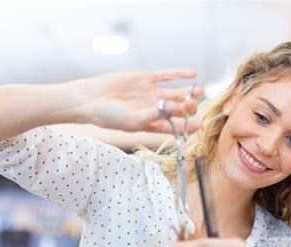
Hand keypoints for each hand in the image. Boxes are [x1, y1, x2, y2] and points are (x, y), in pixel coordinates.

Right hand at [76, 69, 202, 133]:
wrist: (91, 99)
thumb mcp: (134, 120)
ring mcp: (151, 93)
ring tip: (198, 91)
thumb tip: (177, 109)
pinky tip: (192, 75)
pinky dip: (179, 75)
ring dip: (188, 92)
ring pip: (175, 93)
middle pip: (178, 109)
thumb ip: (156, 115)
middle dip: (188, 108)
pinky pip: (166, 76)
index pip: (175, 126)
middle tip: (194, 105)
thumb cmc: (110, 116)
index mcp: (152, 124)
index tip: (199, 125)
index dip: (188, 126)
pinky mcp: (146, 78)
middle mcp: (154, 109)